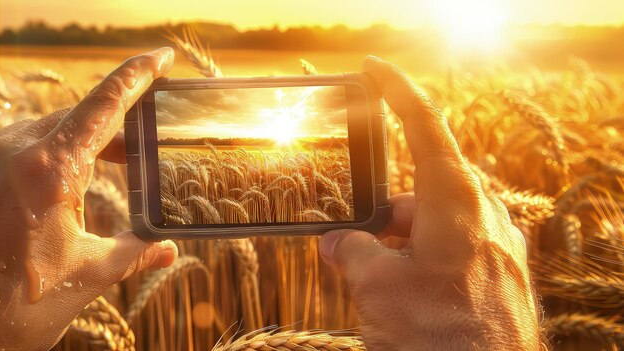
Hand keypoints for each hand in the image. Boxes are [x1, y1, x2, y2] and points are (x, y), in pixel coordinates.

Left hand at [0, 48, 178, 350]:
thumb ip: (134, 253)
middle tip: (153, 131)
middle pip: (82, 114)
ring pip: (55, 128)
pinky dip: (64, 152)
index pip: (105, 103)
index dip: (138, 74)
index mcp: (50, 169)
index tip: (162, 57)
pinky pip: (32, 145)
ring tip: (123, 158)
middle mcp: (16, 151)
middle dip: (122, 119)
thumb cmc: (14, 302)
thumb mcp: (87, 275)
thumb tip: (168, 250)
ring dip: (91, 139)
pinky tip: (78, 177)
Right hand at [319, 57, 539, 349]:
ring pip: (434, 223)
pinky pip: (455, 247)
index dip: (396, 92)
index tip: (373, 70)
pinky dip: (423, 258)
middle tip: (350, 242)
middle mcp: (484, 214)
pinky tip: (406, 293)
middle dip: (382, 213)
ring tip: (375, 281)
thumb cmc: (439, 336)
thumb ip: (351, 252)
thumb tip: (334, 242)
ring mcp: (497, 244)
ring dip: (400, 242)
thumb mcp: (377, 288)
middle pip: (421, 189)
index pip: (425, 126)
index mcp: (456, 201)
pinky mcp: (501, 272)